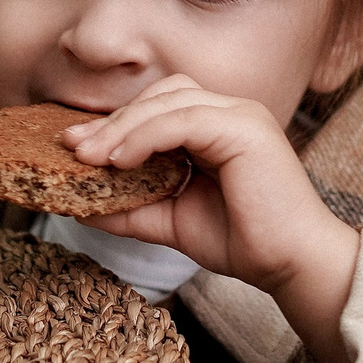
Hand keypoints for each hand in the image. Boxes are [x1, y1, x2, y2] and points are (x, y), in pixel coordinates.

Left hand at [65, 76, 360, 362]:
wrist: (291, 265)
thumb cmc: (244, 242)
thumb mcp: (172, 220)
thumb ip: (132, 207)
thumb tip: (81, 205)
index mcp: (218, 126)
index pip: (159, 107)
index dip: (116, 122)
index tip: (74, 146)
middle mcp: (232, 111)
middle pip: (159, 97)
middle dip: (112, 121)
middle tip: (71, 148)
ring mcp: (241, 114)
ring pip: (168, 102)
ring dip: (123, 127)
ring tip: (90, 158)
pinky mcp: (245, 128)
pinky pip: (183, 119)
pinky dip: (146, 136)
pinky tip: (120, 160)